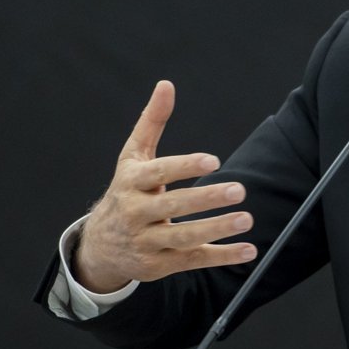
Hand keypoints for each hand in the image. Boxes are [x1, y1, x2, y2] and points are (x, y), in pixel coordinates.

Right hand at [73, 80, 257, 292]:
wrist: (99, 245)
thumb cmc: (126, 191)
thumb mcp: (133, 157)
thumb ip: (152, 122)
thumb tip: (167, 84)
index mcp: (131, 183)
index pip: (159, 173)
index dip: (185, 166)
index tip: (214, 160)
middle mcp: (136, 214)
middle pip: (173, 206)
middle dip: (207, 199)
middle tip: (239, 190)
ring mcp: (147, 242)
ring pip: (184, 237)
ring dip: (217, 229)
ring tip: (246, 219)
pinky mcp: (160, 265)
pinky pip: (194, 260)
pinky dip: (222, 256)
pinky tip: (249, 250)